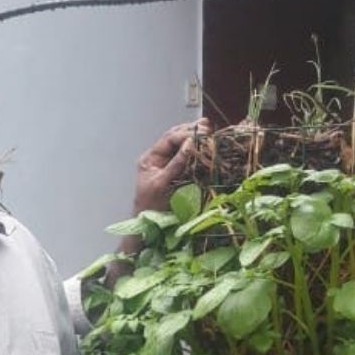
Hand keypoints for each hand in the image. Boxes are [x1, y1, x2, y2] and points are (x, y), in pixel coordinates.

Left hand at [103, 118, 210, 288]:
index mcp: (149, 159)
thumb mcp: (163, 184)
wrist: (147, 227)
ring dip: (193, 137)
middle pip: (174, 138)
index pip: (168, 139)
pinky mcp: (173, 173)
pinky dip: (194, 149)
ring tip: (208, 129)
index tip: (202, 132)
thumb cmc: (152, 207)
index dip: (185, 134)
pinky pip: (183, 156)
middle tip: (207, 126)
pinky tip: (204, 145)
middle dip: (190, 130)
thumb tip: (191, 144)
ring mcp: (164, 165)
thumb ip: (176, 164)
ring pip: (179, 145)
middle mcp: (156, 159)